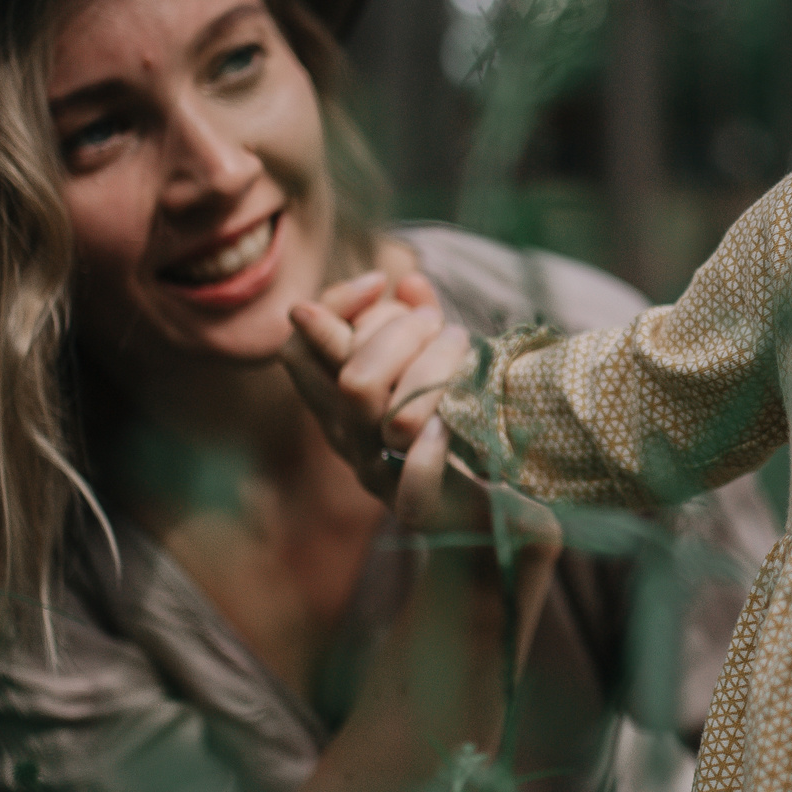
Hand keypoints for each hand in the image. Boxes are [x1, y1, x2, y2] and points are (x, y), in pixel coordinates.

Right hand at [282, 268, 472, 505]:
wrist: (494, 501)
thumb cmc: (456, 417)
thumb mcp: (433, 360)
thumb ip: (418, 321)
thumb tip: (408, 281)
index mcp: (336, 400)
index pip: (297, 352)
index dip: (331, 309)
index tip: (379, 282)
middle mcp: (348, 438)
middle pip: (351, 378)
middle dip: (398, 336)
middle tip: (437, 324)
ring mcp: (379, 475)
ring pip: (392, 417)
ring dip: (431, 373)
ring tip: (461, 353)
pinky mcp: (416, 510)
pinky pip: (412, 483)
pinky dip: (429, 452)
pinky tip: (448, 425)